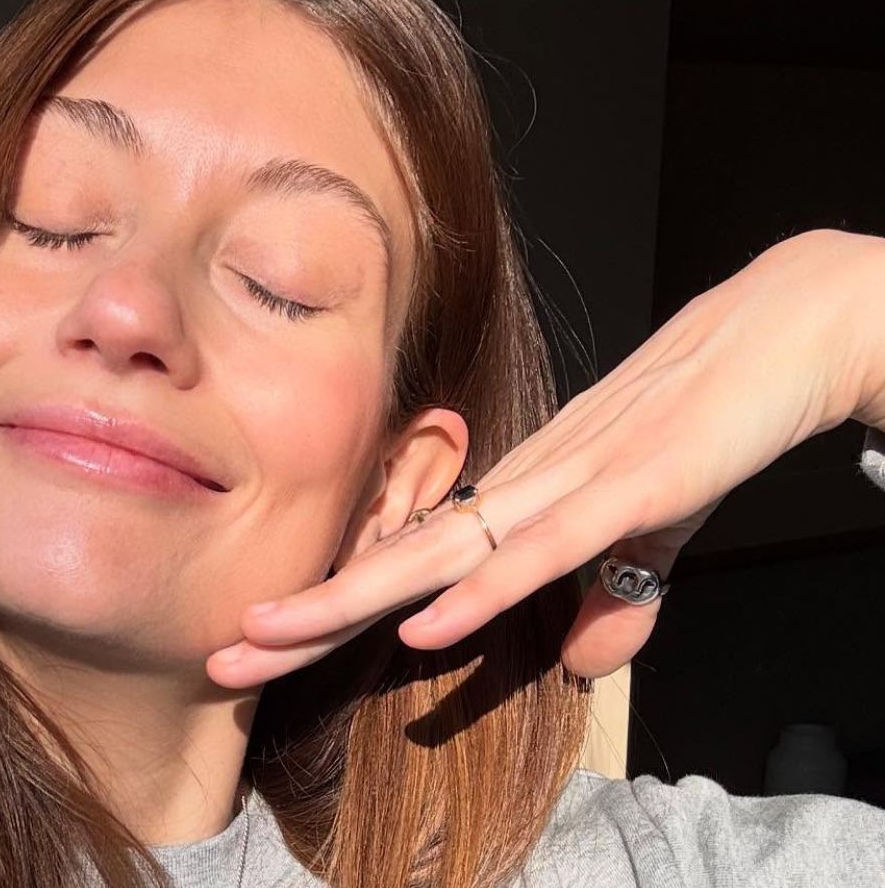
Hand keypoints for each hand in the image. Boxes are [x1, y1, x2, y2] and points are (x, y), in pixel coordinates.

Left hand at [207, 228, 884, 686]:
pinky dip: (480, 591)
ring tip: (268, 634)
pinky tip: (420, 626)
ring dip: (350, 599)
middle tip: (221, 654)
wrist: (778, 334)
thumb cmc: (703, 424)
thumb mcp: (650, 539)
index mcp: (513, 498)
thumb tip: (577, 663)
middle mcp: (518, 488)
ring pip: (439, 553)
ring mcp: (567, 484)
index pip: (404, 562)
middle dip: (304, 611)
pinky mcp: (628, 489)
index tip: (260, 644)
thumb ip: (609, 597)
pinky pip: (540, 549)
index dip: (330, 604)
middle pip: (391, 560)